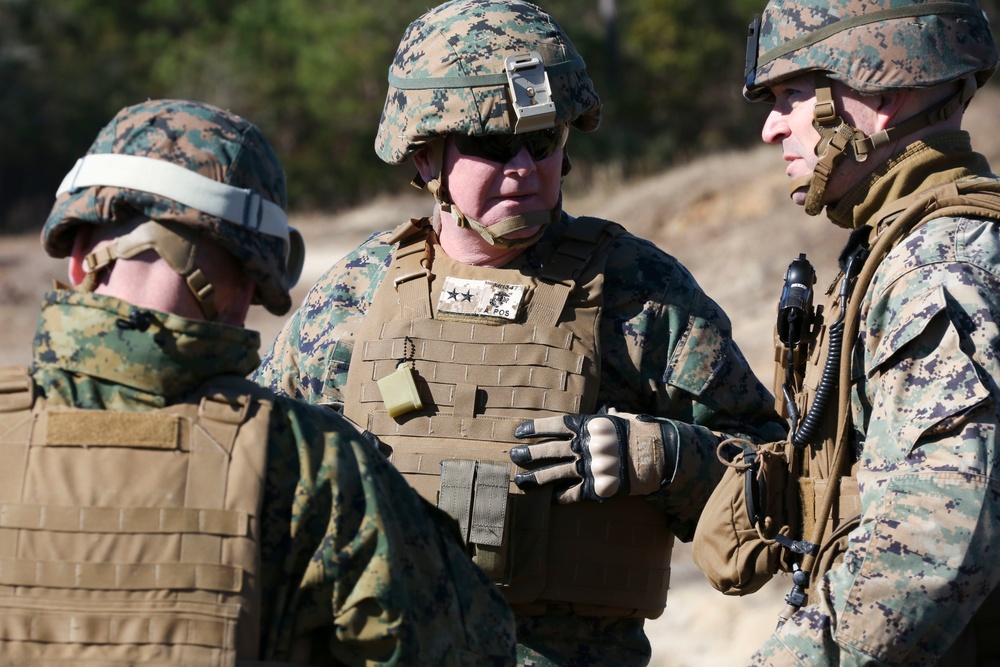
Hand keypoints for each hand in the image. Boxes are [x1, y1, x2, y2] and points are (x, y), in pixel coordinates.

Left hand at [509, 410, 677, 502]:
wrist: (661, 455)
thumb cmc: (640, 432)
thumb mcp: (619, 418)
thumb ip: (603, 418)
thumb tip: (603, 409)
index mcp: (588, 426)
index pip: (554, 425)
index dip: (534, 429)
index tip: (518, 433)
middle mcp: (586, 446)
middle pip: (550, 450)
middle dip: (529, 454)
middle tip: (512, 456)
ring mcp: (591, 468)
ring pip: (556, 474)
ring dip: (535, 478)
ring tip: (519, 481)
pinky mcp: (598, 488)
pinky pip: (573, 494)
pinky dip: (560, 497)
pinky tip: (548, 499)